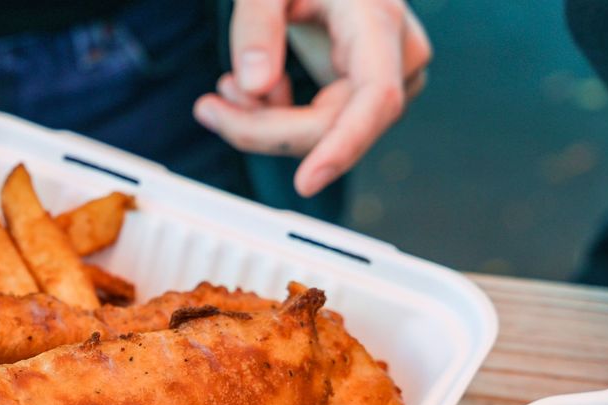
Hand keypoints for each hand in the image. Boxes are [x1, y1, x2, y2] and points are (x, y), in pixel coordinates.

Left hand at [194, 0, 430, 196]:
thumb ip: (256, 24)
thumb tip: (255, 87)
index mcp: (379, 19)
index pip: (376, 98)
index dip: (342, 146)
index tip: (307, 183)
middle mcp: (397, 55)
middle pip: (333, 124)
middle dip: (264, 128)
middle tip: (210, 110)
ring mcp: (390, 79)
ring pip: (325, 132)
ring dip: (267, 122)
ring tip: (226, 88)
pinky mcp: (369, 93)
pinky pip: (325, 125)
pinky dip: (279, 117)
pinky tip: (252, 89)